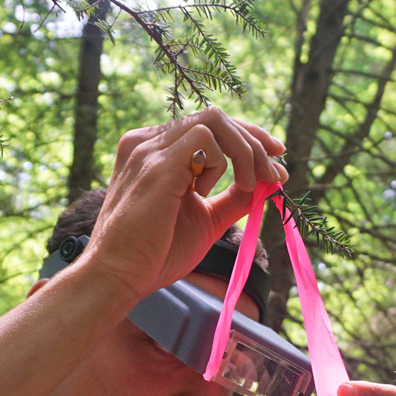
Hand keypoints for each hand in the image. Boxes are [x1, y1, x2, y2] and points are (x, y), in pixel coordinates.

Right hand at [81, 107, 288, 300]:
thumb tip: (267, 184)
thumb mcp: (206, 220)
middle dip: (255, 142)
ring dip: (245, 151)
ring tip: (251, 185)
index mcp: (154, 150)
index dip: (248, 136)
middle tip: (275, 175)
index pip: (208, 126)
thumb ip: (232, 198)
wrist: (119, 277)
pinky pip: (205, 139)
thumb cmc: (155, 254)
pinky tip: (215, 191)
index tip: (276, 158)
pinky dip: (225, 161)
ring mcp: (149, 149)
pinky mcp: (156, 165)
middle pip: (216, 117)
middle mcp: (147, 141)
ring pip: (214, 121)